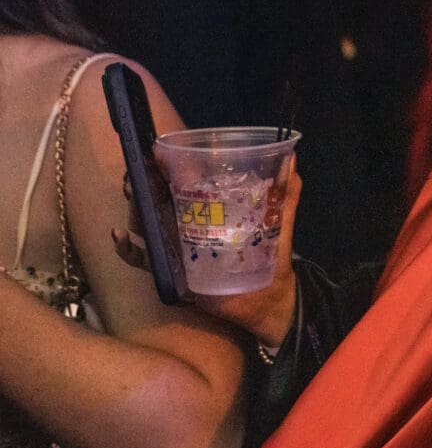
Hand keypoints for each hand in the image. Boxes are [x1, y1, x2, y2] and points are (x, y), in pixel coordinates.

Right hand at [114, 171, 301, 347]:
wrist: (265, 297)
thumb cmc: (267, 255)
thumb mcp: (277, 220)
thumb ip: (284, 193)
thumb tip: (292, 156)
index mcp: (209, 206)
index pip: (180, 179)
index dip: (164, 165)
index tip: (156, 151)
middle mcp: (186, 222)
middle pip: (154, 197)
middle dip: (140, 183)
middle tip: (134, 175)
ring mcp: (176, 245)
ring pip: (144, 222)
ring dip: (133, 208)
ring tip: (132, 196)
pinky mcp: (171, 269)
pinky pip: (142, 259)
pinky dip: (129, 248)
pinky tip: (122, 236)